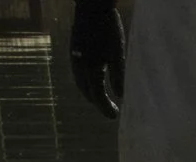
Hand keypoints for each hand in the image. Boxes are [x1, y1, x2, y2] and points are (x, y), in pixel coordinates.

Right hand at [69, 0, 125, 118]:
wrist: (91, 8)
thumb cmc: (108, 30)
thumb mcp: (118, 54)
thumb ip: (118, 76)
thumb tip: (120, 96)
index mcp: (90, 69)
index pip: (97, 96)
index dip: (105, 108)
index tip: (115, 117)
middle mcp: (79, 66)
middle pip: (87, 91)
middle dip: (98, 103)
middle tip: (110, 111)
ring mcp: (75, 58)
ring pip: (80, 83)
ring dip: (91, 94)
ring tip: (102, 100)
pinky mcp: (75, 51)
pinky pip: (78, 73)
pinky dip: (86, 83)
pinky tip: (94, 81)